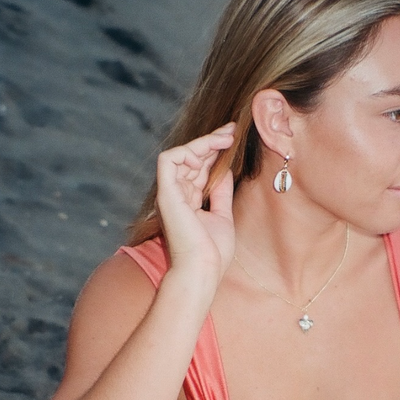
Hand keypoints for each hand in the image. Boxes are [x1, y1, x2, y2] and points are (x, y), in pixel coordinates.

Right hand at [155, 123, 235, 281]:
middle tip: (233, 130)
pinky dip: (187, 152)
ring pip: (180, 154)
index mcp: (189, 200)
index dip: (214, 149)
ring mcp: (170, 193)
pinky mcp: (166, 193)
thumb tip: (225, 171)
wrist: (203, 269)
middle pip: (191, 157)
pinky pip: (169, 161)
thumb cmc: (212, 251)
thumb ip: (221, 192)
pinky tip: (207, 154)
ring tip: (225, 139)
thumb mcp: (222, 215)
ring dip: (203, 143)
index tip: (233, 137)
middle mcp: (177, 194)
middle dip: (212, 140)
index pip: (199, 166)